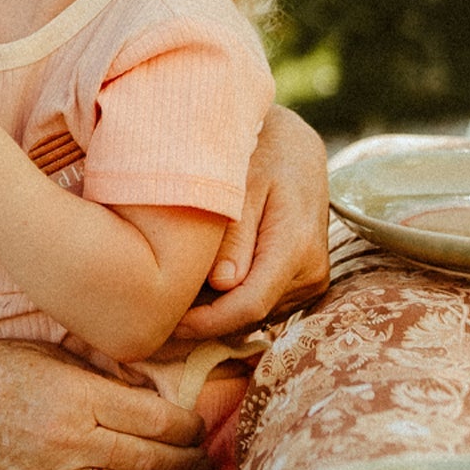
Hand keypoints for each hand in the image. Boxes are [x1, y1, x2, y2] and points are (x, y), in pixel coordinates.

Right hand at [0, 339, 208, 469]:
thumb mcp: (51, 352)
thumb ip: (101, 372)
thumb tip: (148, 387)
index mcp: (78, 396)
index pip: (156, 419)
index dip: (186, 425)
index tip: (196, 423)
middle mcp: (72, 440)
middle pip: (152, 459)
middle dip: (186, 459)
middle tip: (203, 455)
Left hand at [176, 103, 330, 338]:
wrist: (295, 146)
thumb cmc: (261, 153)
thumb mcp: (242, 181)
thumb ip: (234, 234)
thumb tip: (222, 284)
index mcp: (296, 245)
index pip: (250, 303)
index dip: (208, 321)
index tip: (169, 322)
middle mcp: (310, 271)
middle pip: (250, 316)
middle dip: (205, 319)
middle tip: (158, 311)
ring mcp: (310, 280)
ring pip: (255, 315)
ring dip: (217, 311)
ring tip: (176, 292)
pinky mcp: (303, 282)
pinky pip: (262, 303)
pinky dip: (231, 301)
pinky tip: (201, 283)